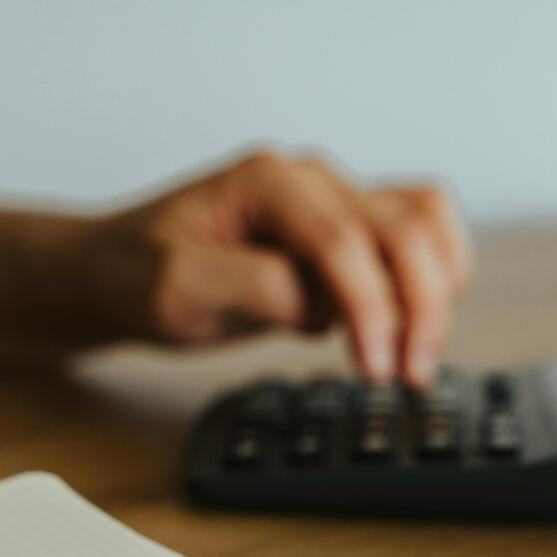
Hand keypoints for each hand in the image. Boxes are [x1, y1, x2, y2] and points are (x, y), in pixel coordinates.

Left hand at [85, 151, 470, 384]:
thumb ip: (251, 287)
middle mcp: (310, 181)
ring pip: (424, 224)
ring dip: (437, 289)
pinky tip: (403, 329)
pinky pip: (411, 239)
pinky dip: (427, 280)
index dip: (371, 306)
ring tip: (415, 356)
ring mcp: (330, 202)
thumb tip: (321, 306)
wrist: (118, 269)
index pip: (343, 239)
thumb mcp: (175, 289)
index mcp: (266, 181)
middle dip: (420, 304)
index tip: (376, 366)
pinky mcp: (339, 233)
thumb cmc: (137, 274)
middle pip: (404, 226)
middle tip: (410, 375)